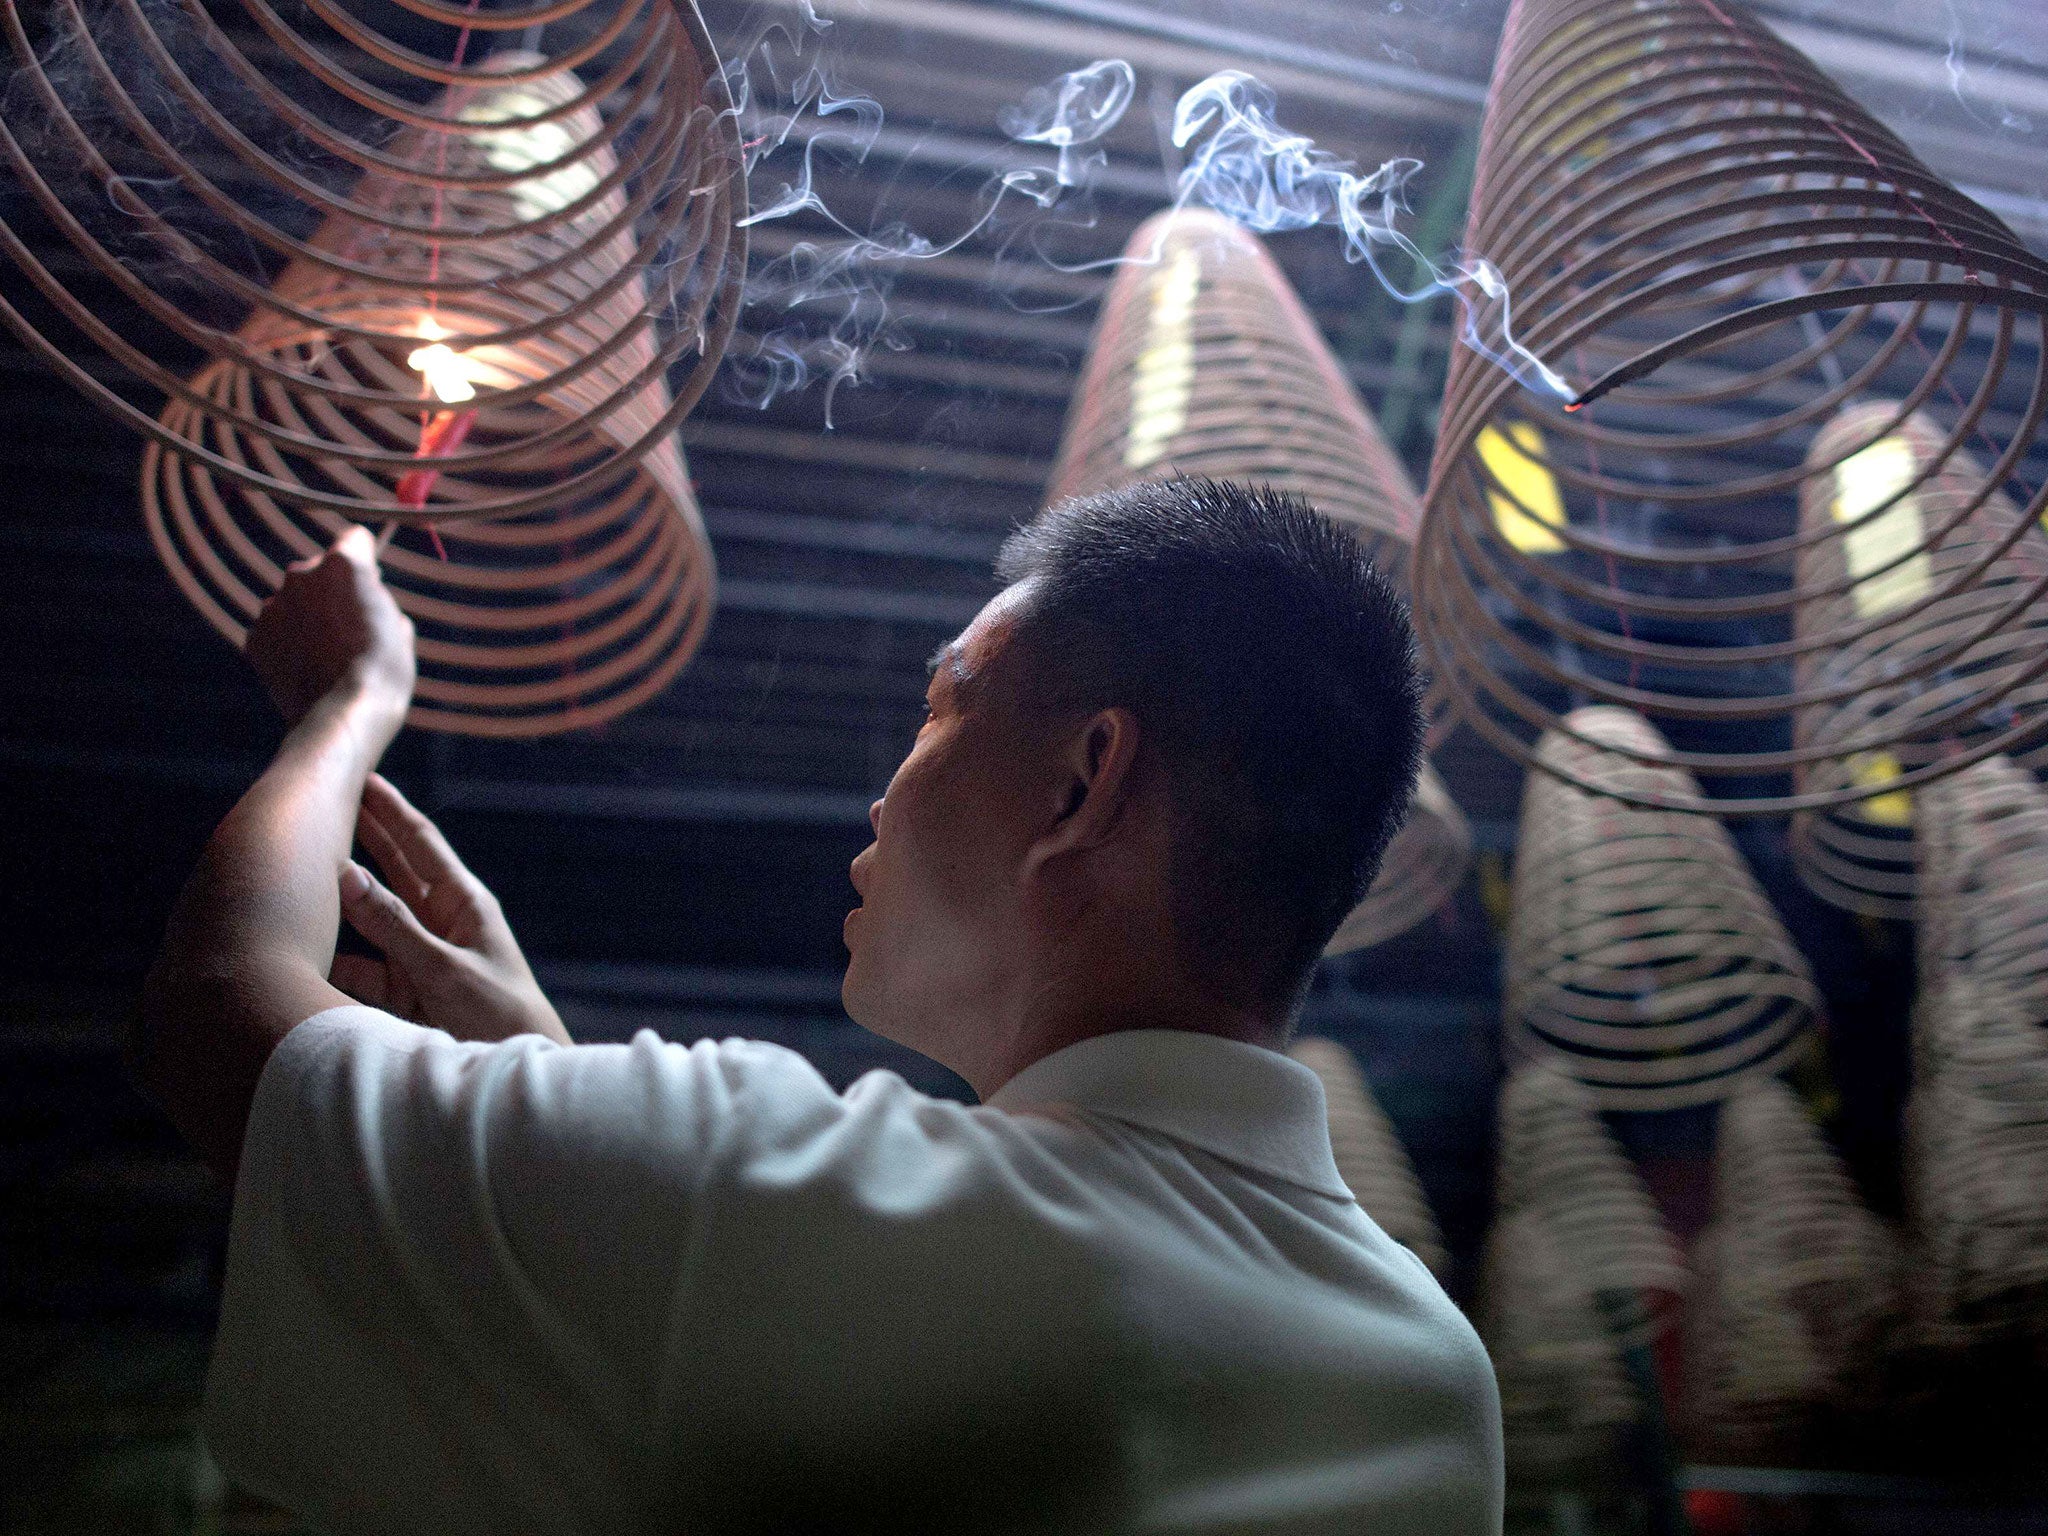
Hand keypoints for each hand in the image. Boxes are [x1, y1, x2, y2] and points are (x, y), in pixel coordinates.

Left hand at [247, 525, 414, 728]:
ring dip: (308, 617)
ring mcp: (273, 605)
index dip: (366, 557)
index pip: (354, 539)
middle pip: (318, 570)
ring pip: (294, 601)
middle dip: (332, 590)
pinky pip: (275, 630)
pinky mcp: (254, 635)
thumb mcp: (400, 629)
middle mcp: (301, 574)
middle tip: (350, 625)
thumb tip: (367, 604)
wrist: (343, 715)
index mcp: (344, 565)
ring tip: (328, 653)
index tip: (371, 576)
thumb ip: (379, 603)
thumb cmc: (383, 672)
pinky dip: (288, 642)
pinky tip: (307, 667)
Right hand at [330, 774, 570, 1045]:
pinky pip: (363, 968)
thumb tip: (346, 873)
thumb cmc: (495, 1015)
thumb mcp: (442, 968)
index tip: (364, 778)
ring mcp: (422, 957)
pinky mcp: (405, 994)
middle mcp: (442, 923)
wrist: (512, 1073)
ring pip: (373, 917)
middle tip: (331, 800)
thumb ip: (392, 925)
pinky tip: (308, 944)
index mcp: (464, 904)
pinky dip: (337, 957)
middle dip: (365, 835)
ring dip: (343, 896)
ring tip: (306, 865)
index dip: (391, 811)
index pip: (421, 844)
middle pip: (396, 869)